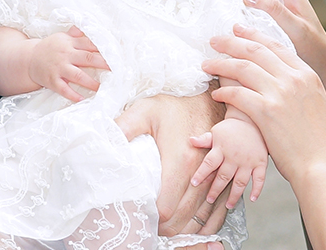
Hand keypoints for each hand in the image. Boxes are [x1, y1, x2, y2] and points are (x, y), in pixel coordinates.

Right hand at [29, 26, 108, 102]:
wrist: (28, 59)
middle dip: (102, 63)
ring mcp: (59, 68)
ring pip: (77, 75)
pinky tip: (81, 99)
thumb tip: (88, 24)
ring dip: (91, 82)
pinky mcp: (52, 80)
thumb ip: (76, 34)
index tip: (116, 54)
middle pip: (87, 58)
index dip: (103, 49)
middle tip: (115, 70)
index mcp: (70, 43)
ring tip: (102, 88)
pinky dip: (72, 94)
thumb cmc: (50, 48)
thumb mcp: (62, 37)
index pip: (90, 45)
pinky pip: (63, 89)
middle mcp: (66, 55)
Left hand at [116, 91, 228, 239]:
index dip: (151, 218)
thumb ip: (123, 128)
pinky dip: (206, 226)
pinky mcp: (225, 178)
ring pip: (201, 220)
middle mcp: (202, 173)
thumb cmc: (174, 105)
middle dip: (165, 228)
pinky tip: (192, 227)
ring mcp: (216, 177)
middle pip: (182, 219)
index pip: (166, 208)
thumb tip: (100, 142)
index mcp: (180, 161)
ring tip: (166, 228)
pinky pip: (219, 213)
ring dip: (184, 229)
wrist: (208, 96)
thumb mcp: (144, 110)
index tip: (140, 215)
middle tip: (149, 224)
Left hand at [189, 116, 267, 208]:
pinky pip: (259, 179)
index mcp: (221, 149)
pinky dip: (257, 189)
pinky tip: (253, 198)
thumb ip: (204, 140)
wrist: (252, 120)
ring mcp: (248, 161)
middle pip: (223, 176)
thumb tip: (190, 140)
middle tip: (209, 200)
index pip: (209, 163)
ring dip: (234, 195)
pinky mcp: (260, 162)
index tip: (194, 183)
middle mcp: (234, 156)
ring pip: (240, 182)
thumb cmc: (231, 128)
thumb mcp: (216, 131)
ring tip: (228, 205)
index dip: (201, 174)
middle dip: (215, 190)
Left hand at [203, 26, 325, 185]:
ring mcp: (280, 93)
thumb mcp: (316, 103)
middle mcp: (294, 79)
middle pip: (255, 50)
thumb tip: (280, 78)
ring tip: (207, 64)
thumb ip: (299, 86)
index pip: (275, 45)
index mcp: (307, 74)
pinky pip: (238, 94)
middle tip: (215, 40)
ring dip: (221, 64)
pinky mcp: (266, 112)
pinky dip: (224, 92)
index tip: (238, 30)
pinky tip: (217, 94)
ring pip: (243, 68)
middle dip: (231, 42)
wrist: (323, 166)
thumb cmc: (319, 142)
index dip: (253, 35)